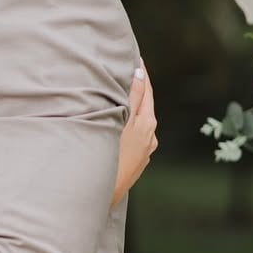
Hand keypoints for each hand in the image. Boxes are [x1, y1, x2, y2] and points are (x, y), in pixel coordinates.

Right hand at [112, 63, 157, 207]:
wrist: (103, 196)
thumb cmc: (109, 158)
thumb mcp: (121, 123)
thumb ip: (130, 98)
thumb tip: (139, 74)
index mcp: (147, 124)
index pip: (146, 90)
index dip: (141, 72)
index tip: (135, 56)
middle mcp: (149, 137)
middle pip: (144, 105)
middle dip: (136, 87)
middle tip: (125, 69)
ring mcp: (142, 151)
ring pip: (137, 120)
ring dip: (130, 105)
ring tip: (117, 92)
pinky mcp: (133, 162)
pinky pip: (131, 134)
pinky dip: (125, 122)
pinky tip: (114, 122)